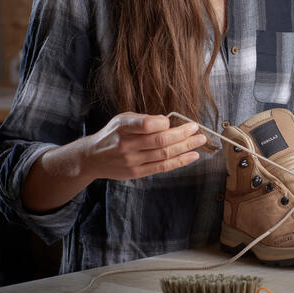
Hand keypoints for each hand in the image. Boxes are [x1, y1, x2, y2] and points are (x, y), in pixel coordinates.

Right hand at [82, 112, 206, 180]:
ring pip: (164, 154)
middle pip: (160, 140)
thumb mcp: (122, 119)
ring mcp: (132, 161)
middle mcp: (127, 144)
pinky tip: (193, 156)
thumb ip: (143, 119)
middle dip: (183, 135)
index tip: (173, 120)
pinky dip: (180, 161)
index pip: (146, 124)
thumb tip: (169, 122)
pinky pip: (163, 167)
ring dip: (186, 147)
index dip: (163, 123)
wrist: (93, 158)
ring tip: (200, 141)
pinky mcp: (137, 173)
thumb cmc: (113, 134)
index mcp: (123, 127)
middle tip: (197, 130)